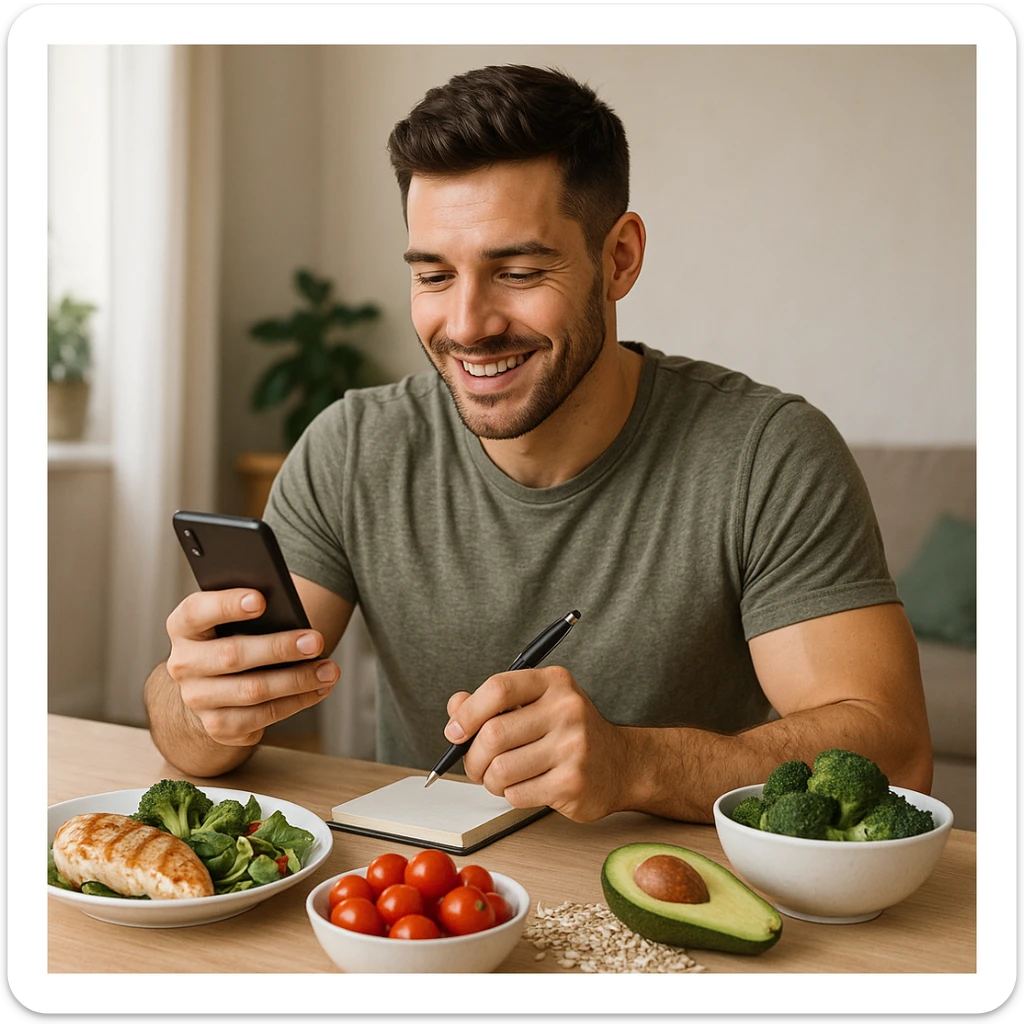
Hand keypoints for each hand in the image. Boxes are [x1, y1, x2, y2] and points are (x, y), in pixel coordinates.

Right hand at [165, 588, 339, 747]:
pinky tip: (319, 689)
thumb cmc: (236, 635)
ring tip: (329, 670)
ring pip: (252, 691)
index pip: (197, 611)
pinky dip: (296, 703)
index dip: (226, 605)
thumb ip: (254, 607)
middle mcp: (183, 664)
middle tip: (316, 641)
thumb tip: (292, 611)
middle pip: (232, 655)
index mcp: (184, 626)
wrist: (216, 683)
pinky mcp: (217, 726)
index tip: (261, 600)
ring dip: (297, 681)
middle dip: (279, 648)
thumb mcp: (236, 616)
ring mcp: (197, 699)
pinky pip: (260, 718)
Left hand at [444, 666, 628, 821]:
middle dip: (473, 756)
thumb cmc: (569, 732)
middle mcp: (567, 710)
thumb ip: (493, 702)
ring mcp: (573, 748)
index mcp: (554, 682)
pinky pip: (516, 794)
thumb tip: (455, 707)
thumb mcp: (536, 703)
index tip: (455, 731)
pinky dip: (511, 794)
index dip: (467, 713)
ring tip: (502, 776)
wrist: (620, 764)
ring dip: (490, 780)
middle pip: (493, 734)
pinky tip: (528, 785)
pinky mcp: (572, 783)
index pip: (498, 689)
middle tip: (477, 764)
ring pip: (500, 769)